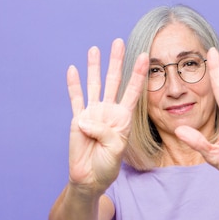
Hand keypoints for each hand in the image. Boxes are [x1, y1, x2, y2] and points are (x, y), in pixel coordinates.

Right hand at [66, 39, 147, 191]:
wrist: (89, 178)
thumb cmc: (107, 166)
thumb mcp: (115, 149)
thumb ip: (104, 132)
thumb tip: (85, 119)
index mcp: (124, 118)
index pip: (133, 91)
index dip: (138, 73)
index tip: (145, 55)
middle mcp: (109, 111)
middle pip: (114, 80)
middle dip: (116, 61)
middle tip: (118, 41)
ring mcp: (93, 113)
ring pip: (94, 84)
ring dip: (94, 67)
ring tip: (95, 48)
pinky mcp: (78, 119)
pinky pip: (76, 98)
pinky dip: (74, 85)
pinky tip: (73, 69)